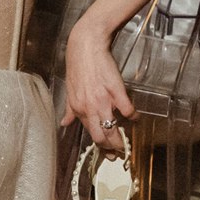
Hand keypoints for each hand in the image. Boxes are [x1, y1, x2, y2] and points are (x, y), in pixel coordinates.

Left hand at [62, 21, 133, 152]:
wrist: (86, 46)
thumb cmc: (79, 66)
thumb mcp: (70, 90)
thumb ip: (70, 109)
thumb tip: (65, 123)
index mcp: (78, 108)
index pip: (90, 134)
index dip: (100, 146)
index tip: (107, 152)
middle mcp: (89, 107)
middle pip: (100, 137)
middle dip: (111, 149)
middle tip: (119, 153)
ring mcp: (102, 100)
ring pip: (112, 129)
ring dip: (121, 140)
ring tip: (127, 144)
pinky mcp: (116, 90)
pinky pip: (127, 110)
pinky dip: (132, 116)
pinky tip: (135, 117)